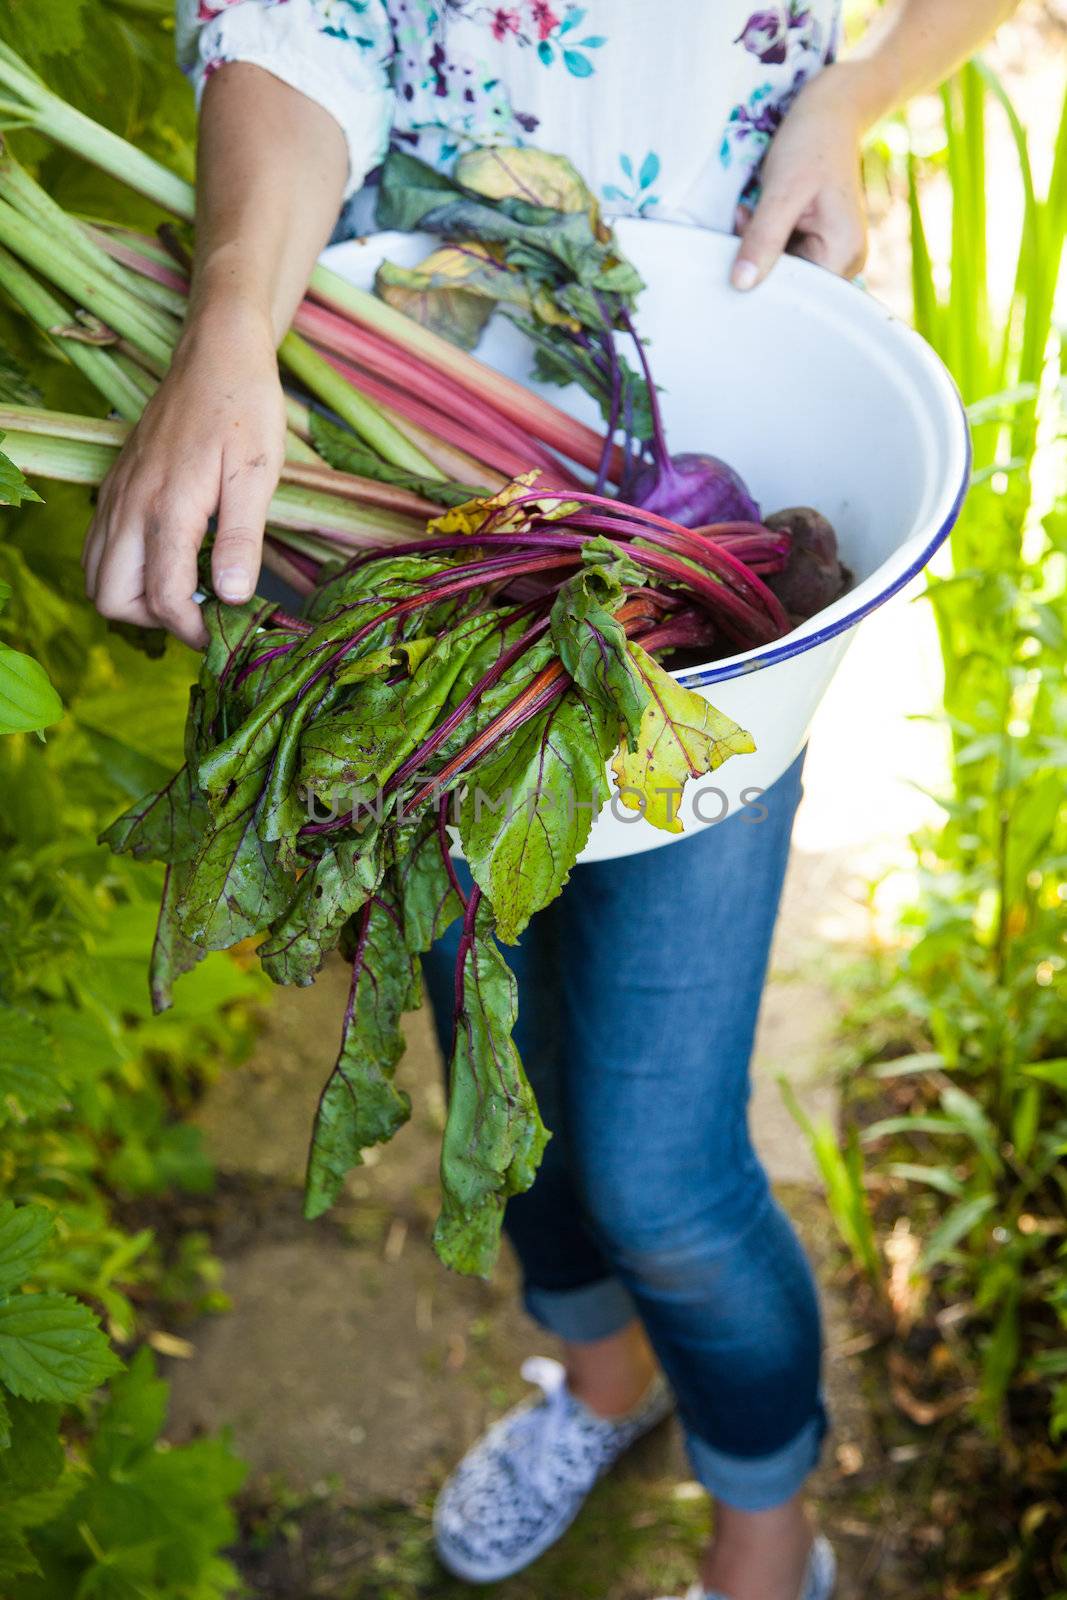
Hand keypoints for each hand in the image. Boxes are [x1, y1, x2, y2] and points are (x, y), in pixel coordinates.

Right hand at [83, 299, 285, 648]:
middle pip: (110, 597)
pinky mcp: (116, 487)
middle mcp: (129, 505)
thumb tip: (231, 596)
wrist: (215, 353)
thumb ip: (241, 538)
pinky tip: (169, 561)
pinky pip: (99, 547)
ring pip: (96, 576)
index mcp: (167, 507)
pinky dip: (124, 570)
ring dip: (134, 598)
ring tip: (185, 590)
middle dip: (153, 620)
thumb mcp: (257, 473)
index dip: (191, 629)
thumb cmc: (244, 408)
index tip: (222, 632)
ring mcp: (117, 495)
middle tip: (200, 612)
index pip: (161, 597)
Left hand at [731, 63, 869, 291]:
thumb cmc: (811, 143)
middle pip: (790, 285)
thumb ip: (763, 239)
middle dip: (759, 259)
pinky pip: (785, 257)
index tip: (738, 249)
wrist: (831, 113)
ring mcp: (833, 255)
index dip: (762, 279)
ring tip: (751, 211)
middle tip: (744, 218)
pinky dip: (765, 240)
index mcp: (844, 255)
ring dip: (758, 247)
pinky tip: (758, 214)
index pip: (796, 292)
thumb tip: (741, 285)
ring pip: (782, 271)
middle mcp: (845, 263)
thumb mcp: (782, 191)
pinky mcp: (819, 246)